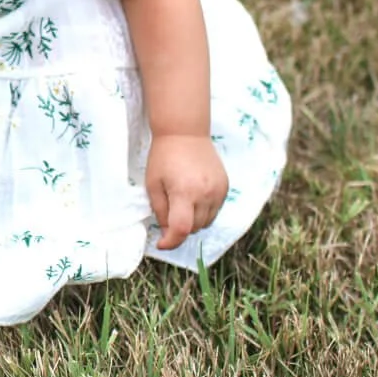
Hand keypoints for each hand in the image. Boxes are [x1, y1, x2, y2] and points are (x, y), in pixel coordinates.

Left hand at [146, 134, 228, 250]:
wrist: (185, 132)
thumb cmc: (163, 157)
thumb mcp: (152, 184)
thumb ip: (160, 210)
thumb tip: (167, 232)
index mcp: (184, 193)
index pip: (181, 229)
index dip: (171, 242)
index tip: (161, 244)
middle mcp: (205, 194)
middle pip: (194, 228)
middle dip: (179, 228)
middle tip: (168, 215)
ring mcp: (218, 191)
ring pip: (206, 222)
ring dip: (193, 221)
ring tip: (181, 203)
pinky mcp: (225, 187)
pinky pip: (215, 210)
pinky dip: (204, 211)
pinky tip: (194, 197)